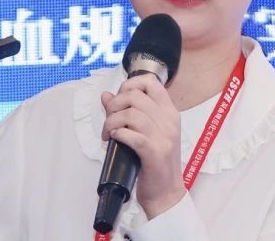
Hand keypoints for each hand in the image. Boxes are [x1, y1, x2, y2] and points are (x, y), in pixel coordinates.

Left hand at [101, 74, 185, 219]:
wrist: (166, 193)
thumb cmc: (155, 161)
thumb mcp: (145, 132)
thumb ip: (126, 111)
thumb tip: (106, 95)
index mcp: (169, 112)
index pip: (151, 82)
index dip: (131, 84)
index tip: (120, 98)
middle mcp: (169, 120)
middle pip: (136, 96)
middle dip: (115, 105)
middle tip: (109, 119)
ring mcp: (164, 137)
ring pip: (131, 114)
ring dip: (112, 121)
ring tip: (108, 132)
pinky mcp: (155, 153)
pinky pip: (132, 135)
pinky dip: (118, 134)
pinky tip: (114, 139)